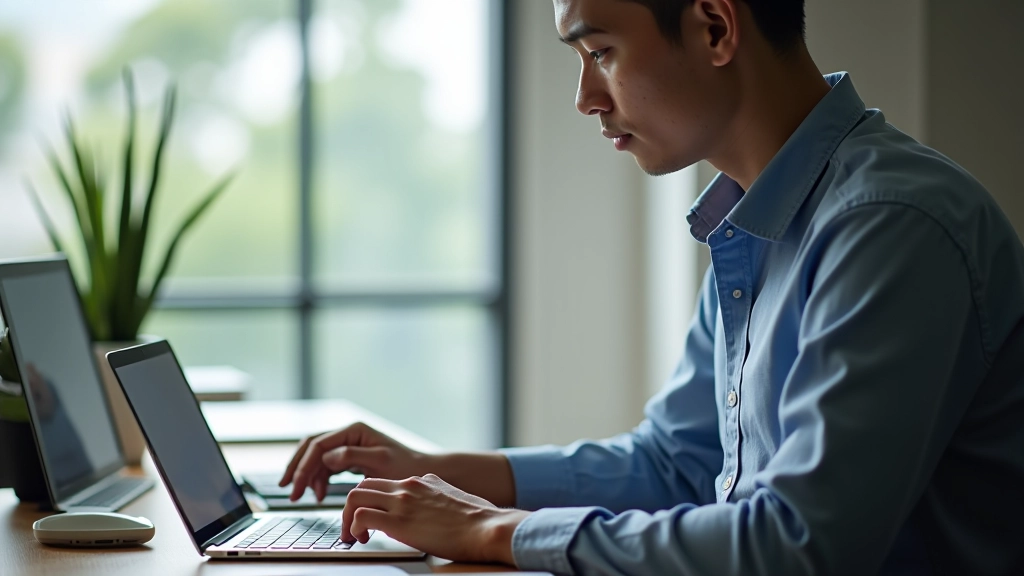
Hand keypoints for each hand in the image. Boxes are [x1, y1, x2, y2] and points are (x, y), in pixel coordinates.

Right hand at [279, 422, 428, 500]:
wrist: (419, 471)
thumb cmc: (404, 466)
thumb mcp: (380, 461)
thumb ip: (352, 456)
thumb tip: (326, 457)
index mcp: (354, 430)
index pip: (318, 445)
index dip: (303, 465)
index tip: (295, 486)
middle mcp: (348, 434)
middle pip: (311, 447)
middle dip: (297, 467)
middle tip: (287, 489)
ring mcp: (348, 444)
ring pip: (316, 457)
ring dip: (307, 476)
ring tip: (304, 496)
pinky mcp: (349, 457)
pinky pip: (326, 465)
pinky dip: (319, 479)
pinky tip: (319, 494)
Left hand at [342, 474, 529, 564]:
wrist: (487, 527)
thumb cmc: (479, 519)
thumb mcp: (454, 497)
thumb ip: (437, 495)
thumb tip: (432, 503)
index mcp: (422, 480)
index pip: (384, 482)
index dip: (371, 500)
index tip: (369, 517)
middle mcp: (408, 485)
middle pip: (363, 486)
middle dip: (350, 507)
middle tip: (351, 528)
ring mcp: (402, 501)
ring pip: (354, 497)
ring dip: (346, 517)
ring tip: (352, 536)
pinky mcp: (398, 521)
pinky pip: (360, 517)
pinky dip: (353, 528)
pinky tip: (361, 540)